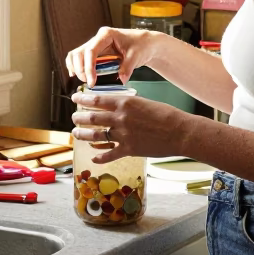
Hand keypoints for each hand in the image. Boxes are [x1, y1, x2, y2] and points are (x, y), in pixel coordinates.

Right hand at [66, 27, 156, 86]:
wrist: (145, 43)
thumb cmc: (141, 45)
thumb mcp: (137, 55)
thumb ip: (128, 67)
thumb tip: (121, 80)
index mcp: (106, 35)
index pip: (91, 50)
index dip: (88, 67)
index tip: (92, 81)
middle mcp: (98, 39)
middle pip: (79, 53)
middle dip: (80, 69)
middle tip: (89, 83)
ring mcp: (95, 45)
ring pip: (76, 55)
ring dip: (76, 68)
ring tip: (84, 81)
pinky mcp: (96, 53)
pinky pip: (80, 58)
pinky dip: (76, 67)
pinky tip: (79, 76)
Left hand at [72, 89, 191, 163]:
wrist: (179, 132)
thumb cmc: (166, 115)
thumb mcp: (145, 102)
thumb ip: (129, 105)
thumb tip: (117, 106)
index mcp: (125, 103)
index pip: (97, 100)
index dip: (83, 99)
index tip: (75, 97)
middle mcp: (121, 118)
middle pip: (92, 118)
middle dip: (79, 117)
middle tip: (74, 117)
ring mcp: (123, 135)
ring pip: (96, 136)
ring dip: (83, 135)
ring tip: (76, 133)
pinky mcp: (129, 150)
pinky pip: (109, 154)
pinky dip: (100, 156)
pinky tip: (94, 157)